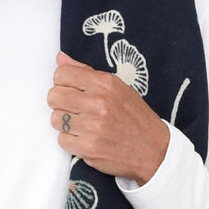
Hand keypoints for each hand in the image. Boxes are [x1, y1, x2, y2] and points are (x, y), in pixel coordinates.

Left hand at [47, 51, 168, 184]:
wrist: (154, 150)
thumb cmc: (135, 117)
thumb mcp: (117, 88)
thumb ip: (86, 73)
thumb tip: (60, 58)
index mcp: (105, 83)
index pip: (62, 74)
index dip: (62, 83)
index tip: (71, 91)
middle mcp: (98, 102)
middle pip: (53, 96)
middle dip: (61, 103)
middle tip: (75, 110)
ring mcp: (92, 126)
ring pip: (54, 119)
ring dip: (65, 124)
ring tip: (83, 125)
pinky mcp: (88, 148)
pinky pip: (61, 140)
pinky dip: (71, 141)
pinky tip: (86, 138)